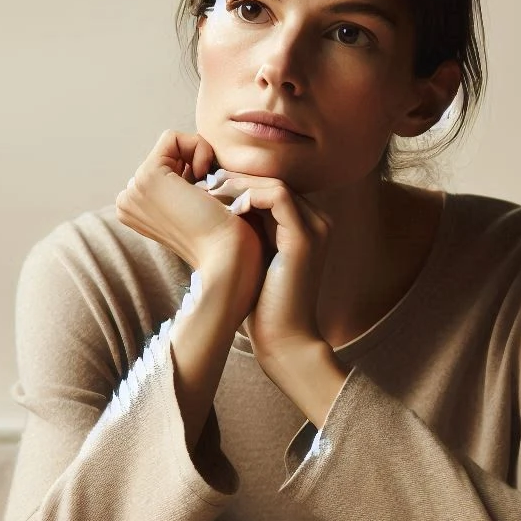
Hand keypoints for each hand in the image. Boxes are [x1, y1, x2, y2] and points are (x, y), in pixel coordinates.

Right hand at [114, 130, 261, 274]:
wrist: (227, 259)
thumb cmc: (225, 240)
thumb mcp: (197, 209)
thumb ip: (184, 188)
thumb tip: (193, 166)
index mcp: (136, 211)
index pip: (165, 169)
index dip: (196, 174)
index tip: (210, 197)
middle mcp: (128, 201)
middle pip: (167, 157)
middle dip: (196, 166)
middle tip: (212, 195)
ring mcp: (133, 190)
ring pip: (171, 147)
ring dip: (200, 160)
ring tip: (209, 192)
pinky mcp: (147, 177)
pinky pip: (173, 138)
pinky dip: (198, 149)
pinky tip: (207, 177)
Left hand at [206, 172, 347, 425]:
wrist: (283, 338)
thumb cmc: (264, 305)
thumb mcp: (254, 257)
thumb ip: (248, 229)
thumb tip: (218, 204)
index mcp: (308, 226)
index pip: (272, 188)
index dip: (239, 184)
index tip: (207, 191)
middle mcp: (318, 222)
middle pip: (273, 182)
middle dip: (236, 181)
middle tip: (203, 187)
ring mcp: (316, 228)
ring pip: (274, 184)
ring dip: (238, 186)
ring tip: (210, 196)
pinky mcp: (305, 237)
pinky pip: (276, 197)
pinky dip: (247, 197)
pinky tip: (225, 211)